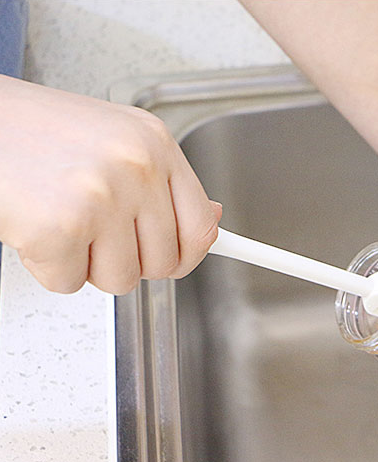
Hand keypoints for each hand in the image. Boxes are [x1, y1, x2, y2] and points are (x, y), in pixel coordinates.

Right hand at [0, 75, 220, 293]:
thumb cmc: (36, 132)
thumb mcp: (117, 140)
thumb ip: (165, 184)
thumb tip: (212, 220)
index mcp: (155, 144)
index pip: (201, 225)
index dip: (190, 254)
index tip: (180, 261)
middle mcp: (136, 168)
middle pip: (163, 262)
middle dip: (129, 258)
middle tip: (95, 230)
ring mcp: (101, 198)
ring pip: (121, 280)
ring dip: (88, 264)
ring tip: (64, 220)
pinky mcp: (60, 228)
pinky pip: (70, 283)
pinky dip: (48, 266)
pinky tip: (36, 225)